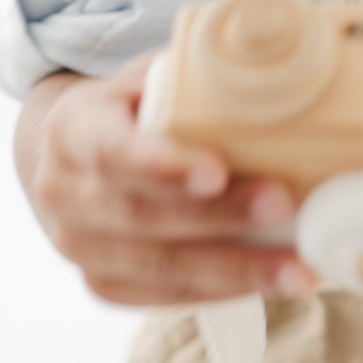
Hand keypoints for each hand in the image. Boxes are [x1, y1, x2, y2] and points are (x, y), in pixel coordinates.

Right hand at [17, 58, 317, 305]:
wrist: (85, 156)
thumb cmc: (137, 108)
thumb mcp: (153, 76)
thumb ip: (195, 76)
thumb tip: (274, 68)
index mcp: (70, 128)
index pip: (111, 150)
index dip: (163, 165)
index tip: (219, 171)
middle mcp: (63, 193)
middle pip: (140, 215)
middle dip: (217, 215)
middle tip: (282, 204)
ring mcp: (79, 247)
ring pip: (159, 266)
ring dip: (236, 269)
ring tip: (298, 267)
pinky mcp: (105, 285)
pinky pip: (168, 295)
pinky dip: (224, 289)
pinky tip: (271, 281)